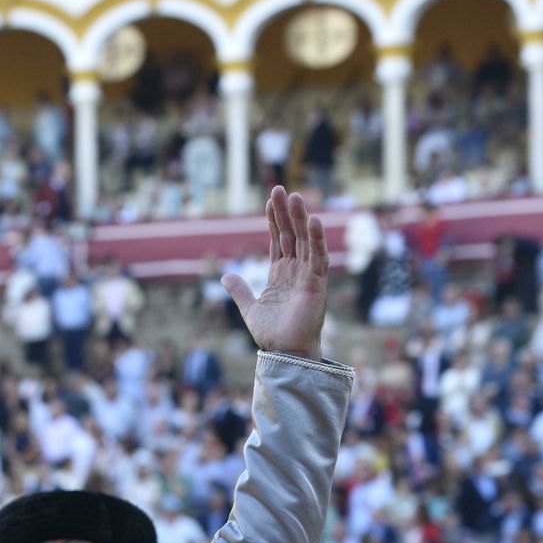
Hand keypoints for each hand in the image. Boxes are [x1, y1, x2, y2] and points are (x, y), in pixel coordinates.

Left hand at [221, 186, 327, 357]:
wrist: (284, 354)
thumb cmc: (272, 334)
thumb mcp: (249, 309)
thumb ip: (239, 291)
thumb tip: (224, 276)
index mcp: (281, 274)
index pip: (278, 240)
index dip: (274, 220)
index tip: (271, 199)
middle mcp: (296, 271)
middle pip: (291, 235)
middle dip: (286, 212)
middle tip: (280, 188)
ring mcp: (308, 276)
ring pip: (305, 241)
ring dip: (301, 219)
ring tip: (295, 197)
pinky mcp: (316, 284)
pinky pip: (318, 257)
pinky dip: (316, 239)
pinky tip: (314, 221)